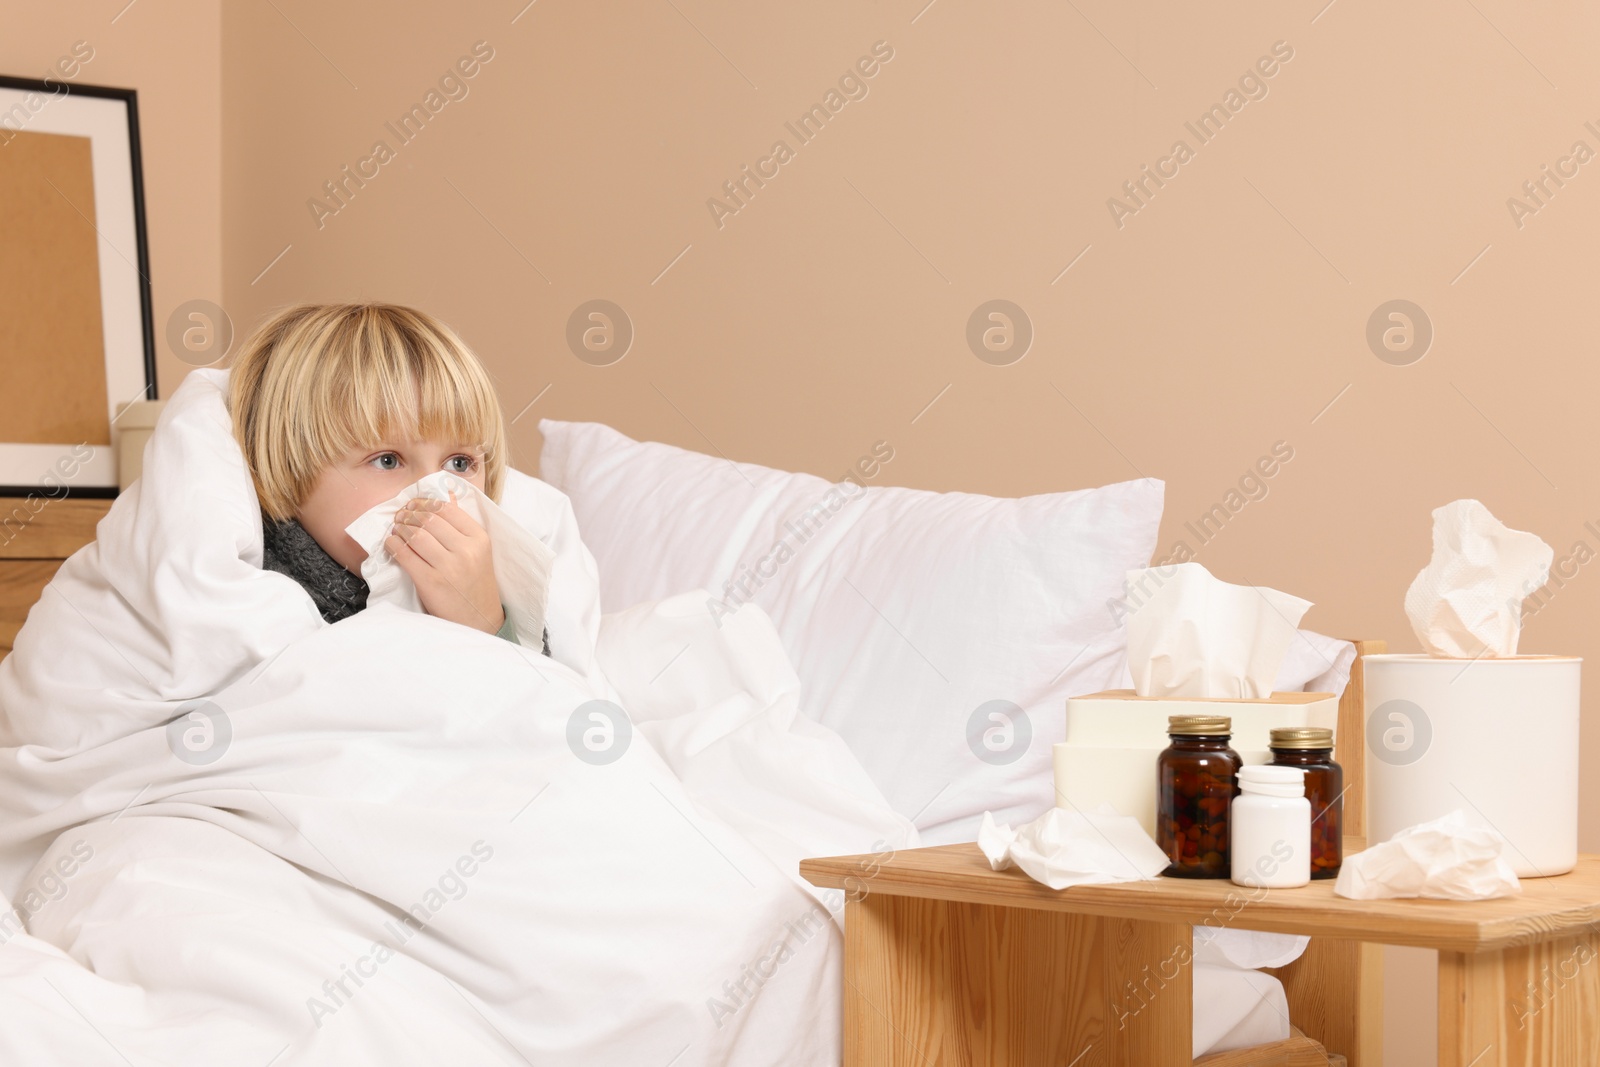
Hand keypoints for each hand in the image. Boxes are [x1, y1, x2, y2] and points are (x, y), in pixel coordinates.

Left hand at [384, 491, 503, 634]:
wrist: (479, 619)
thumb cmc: (475, 582)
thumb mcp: (477, 551)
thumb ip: (461, 523)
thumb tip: (446, 493)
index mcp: (479, 539)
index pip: (447, 508)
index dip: (425, 502)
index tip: (415, 504)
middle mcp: (466, 551)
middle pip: (429, 519)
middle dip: (410, 514)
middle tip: (401, 515)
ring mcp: (448, 567)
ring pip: (416, 535)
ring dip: (400, 528)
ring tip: (396, 529)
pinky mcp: (431, 582)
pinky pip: (405, 556)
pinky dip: (393, 545)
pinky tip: (391, 544)